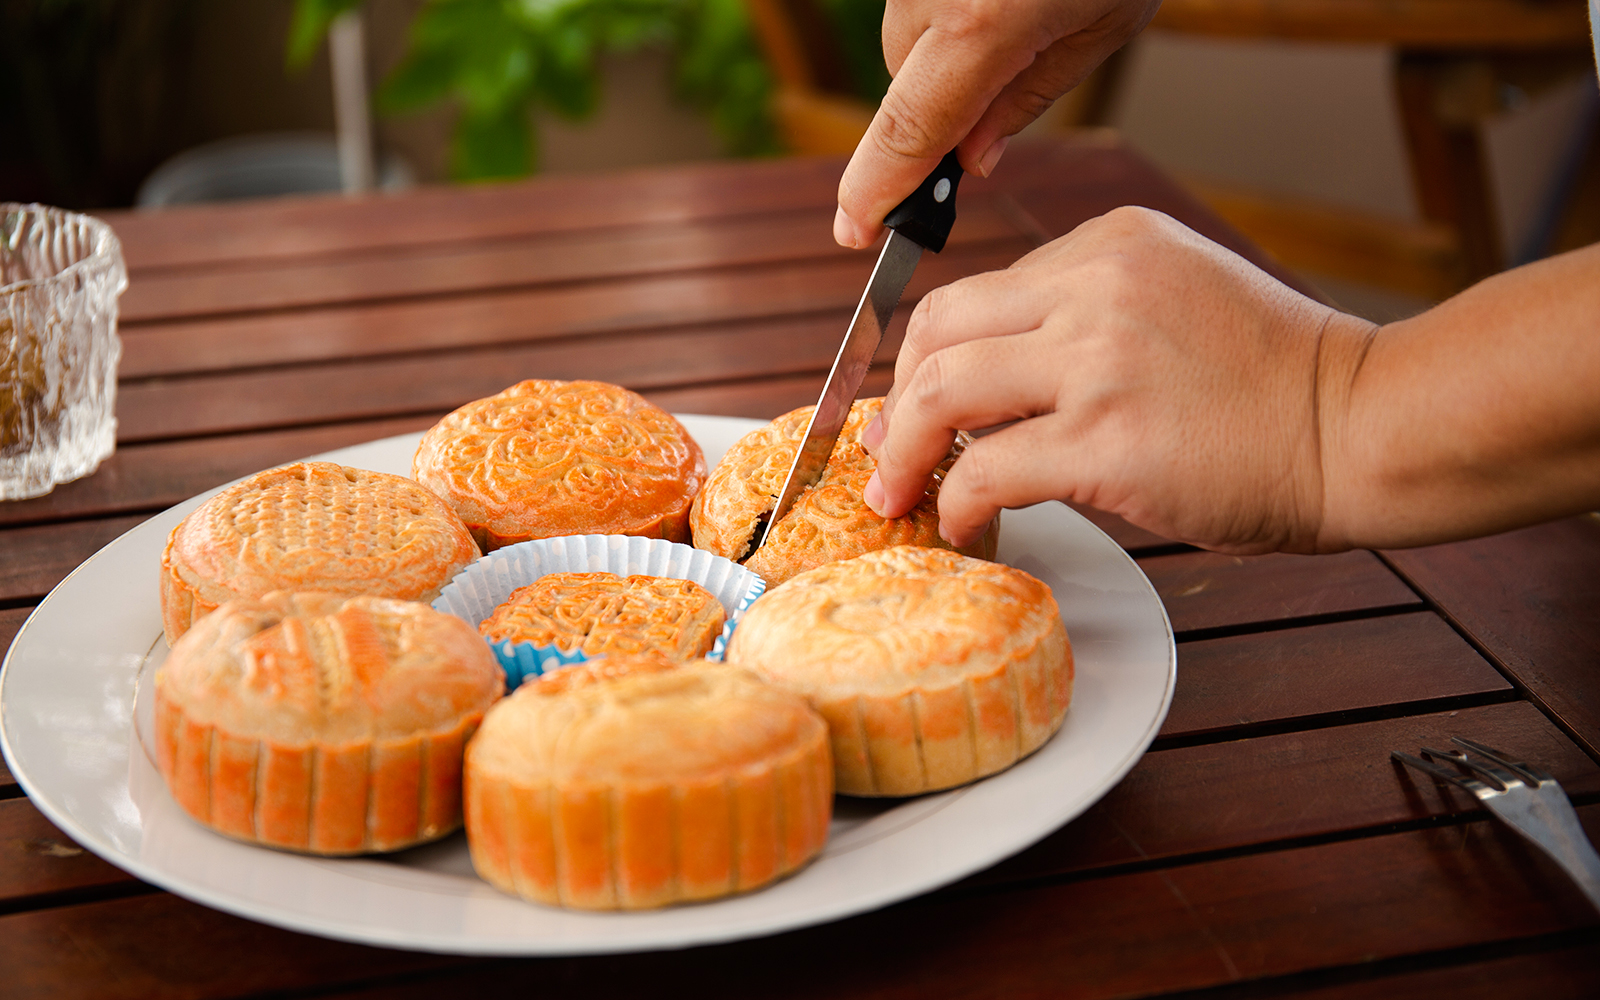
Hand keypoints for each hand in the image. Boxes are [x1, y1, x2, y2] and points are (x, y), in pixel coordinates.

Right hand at [834, 0, 1159, 247]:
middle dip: (949, 104)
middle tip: (1017, 67)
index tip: (853, 232)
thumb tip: (970, 160)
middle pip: (907, 86)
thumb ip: (1024, 100)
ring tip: (1025, 3)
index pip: (908, 132)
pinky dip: (953, 6)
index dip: (876, 190)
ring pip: (911, 39)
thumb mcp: (1102, 26)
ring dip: (953, 48)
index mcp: (983, 24)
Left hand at [861, 206, 1378, 554]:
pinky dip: (956, 503)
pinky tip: (962, 525)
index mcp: (1110, 245)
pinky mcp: (1108, 441)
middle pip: (937, 328)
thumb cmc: (1279, 383)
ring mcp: (1100, 362)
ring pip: (941, 393)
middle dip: (895, 397)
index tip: (912, 400)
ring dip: (902, 453)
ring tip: (896, 495)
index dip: (928, 355)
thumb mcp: (1176, 302)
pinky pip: (987, 470)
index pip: (978, 292)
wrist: (1365, 426)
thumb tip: (993, 392)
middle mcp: (1096, 287)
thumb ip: (1088, 321)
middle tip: (885, 452)